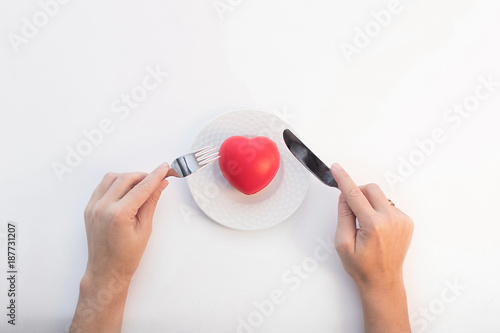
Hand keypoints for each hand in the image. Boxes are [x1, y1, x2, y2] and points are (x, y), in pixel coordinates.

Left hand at [83, 162, 169, 281]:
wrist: (106, 271)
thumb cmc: (125, 256)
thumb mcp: (145, 229)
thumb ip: (151, 202)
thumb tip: (160, 185)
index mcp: (119, 214)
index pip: (142, 187)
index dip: (155, 176)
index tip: (165, 168)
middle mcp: (103, 207)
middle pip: (126, 178)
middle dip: (143, 176)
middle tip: (156, 179)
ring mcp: (93, 207)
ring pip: (112, 178)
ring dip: (128, 178)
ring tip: (141, 187)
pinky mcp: (89, 208)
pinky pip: (102, 186)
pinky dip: (115, 184)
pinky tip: (125, 191)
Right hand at [331, 163, 412, 332]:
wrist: (383, 281)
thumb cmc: (362, 267)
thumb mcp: (342, 243)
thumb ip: (343, 216)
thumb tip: (345, 196)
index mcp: (373, 225)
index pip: (354, 194)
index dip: (343, 179)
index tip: (336, 168)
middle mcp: (391, 220)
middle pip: (371, 189)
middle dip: (358, 192)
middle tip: (350, 208)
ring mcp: (401, 220)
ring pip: (380, 197)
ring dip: (369, 203)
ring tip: (365, 226)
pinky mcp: (407, 222)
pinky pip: (389, 206)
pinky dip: (379, 211)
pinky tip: (376, 229)